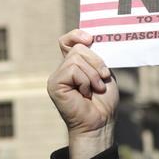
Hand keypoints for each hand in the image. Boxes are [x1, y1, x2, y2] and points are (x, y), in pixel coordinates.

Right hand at [46, 29, 118, 158]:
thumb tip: (89, 39)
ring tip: (95, 90)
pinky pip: (72, 70)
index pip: (68, 41)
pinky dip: (85, 81)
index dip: (76, 35)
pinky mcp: (54, 83)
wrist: (100, 122)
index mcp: (75, 65)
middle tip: (102, 80)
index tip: (90, 38)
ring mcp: (57, 75)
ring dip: (93, 75)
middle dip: (97, 63)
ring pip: (77, 58)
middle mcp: (63, 68)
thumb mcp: (104, 74)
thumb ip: (96, 57)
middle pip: (79, 48)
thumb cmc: (104, 101)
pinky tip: (85, 94)